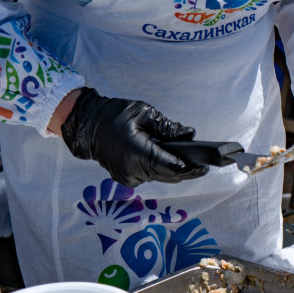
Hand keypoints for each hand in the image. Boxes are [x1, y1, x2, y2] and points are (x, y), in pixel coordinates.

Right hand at [60, 88, 207, 186]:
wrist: (89, 125)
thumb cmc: (116, 115)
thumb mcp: (145, 113)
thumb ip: (168, 127)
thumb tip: (189, 134)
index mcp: (138, 153)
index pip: (171, 167)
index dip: (190, 168)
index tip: (205, 166)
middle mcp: (133, 171)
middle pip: (168, 176)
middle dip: (186, 170)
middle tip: (204, 165)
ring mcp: (128, 178)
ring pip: (159, 177)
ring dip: (172, 170)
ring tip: (189, 160)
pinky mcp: (125, 179)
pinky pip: (149, 176)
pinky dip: (159, 169)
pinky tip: (166, 159)